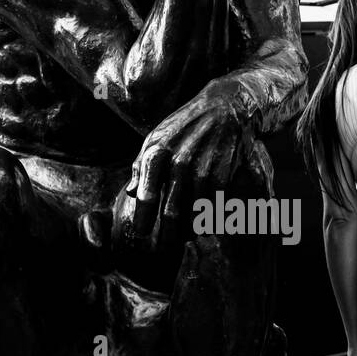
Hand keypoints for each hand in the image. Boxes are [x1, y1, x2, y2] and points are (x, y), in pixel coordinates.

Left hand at [118, 79, 260, 249]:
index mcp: (156, 153)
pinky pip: (212, 210)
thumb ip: (141, 166)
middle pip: (170, 211)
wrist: (225, 109)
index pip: (145, 195)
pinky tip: (203, 226)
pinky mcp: (223, 177)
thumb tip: (131, 194)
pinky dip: (207, 222)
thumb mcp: (156, 138)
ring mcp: (203, 171)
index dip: (142, 219)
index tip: (140, 233)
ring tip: (182, 237)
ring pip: (192, 215)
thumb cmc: (184, 126)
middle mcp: (179, 163)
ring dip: (187, 231)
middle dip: (165, 235)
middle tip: (162, 246)